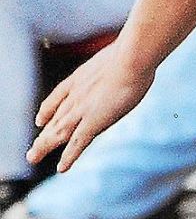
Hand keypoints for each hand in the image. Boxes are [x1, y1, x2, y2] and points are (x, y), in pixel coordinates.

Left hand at [29, 42, 155, 173]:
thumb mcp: (123, 51)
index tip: (39, 119)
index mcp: (81, 77)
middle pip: (55, 118)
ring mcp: (82, 110)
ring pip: (58, 133)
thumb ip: (124, 56)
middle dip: (43, 134)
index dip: (47, 110)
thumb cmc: (135, 51)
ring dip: (44, 146)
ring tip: (33, 158)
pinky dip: (68, 157)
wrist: (133, 57)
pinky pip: (77, 144)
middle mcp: (76, 96)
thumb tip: (139, 49)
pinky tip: (62, 168)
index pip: (58, 97)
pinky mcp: (93, 122)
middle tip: (32, 148)